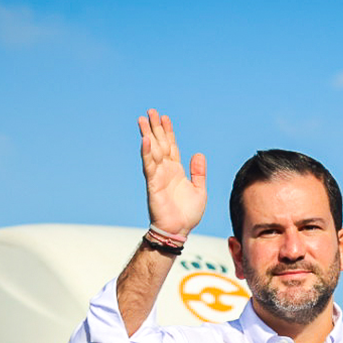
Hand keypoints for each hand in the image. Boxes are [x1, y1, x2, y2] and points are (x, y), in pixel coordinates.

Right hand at [139, 109, 205, 235]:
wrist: (178, 230)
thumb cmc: (187, 214)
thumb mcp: (199, 190)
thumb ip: (198, 172)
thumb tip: (198, 154)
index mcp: (177, 171)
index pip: (171, 146)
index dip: (168, 132)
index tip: (165, 117)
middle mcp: (166, 170)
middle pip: (160, 143)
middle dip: (155, 127)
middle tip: (151, 111)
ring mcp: (158, 176)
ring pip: (152, 150)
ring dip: (147, 135)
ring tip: (142, 119)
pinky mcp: (153, 184)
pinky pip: (149, 166)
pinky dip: (146, 153)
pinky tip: (145, 140)